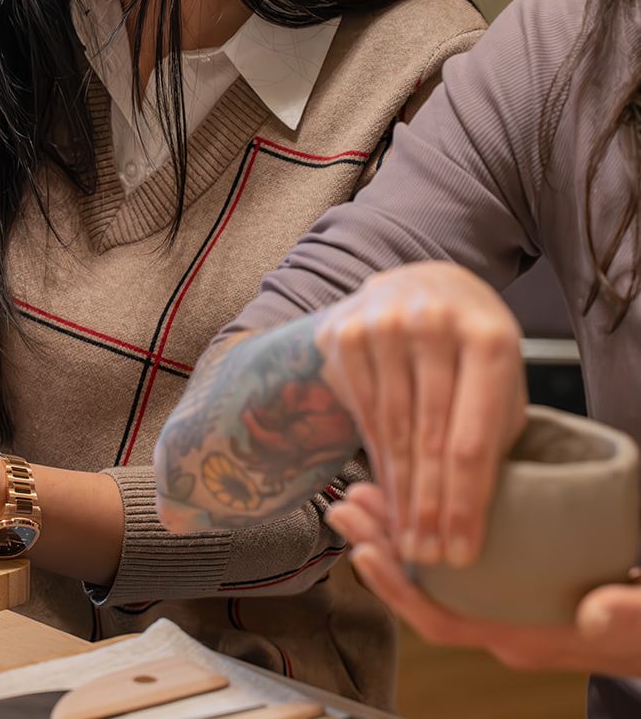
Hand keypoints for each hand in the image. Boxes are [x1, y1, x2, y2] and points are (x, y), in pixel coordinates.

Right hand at [315, 262, 526, 567]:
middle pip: (429, 438)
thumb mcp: (499, 380)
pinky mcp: (346, 331)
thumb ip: (492, 433)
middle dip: (429, 508)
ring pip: (391, 430)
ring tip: (406, 538)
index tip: (460, 553)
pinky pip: (360, 411)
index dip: (465, 502)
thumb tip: (469, 517)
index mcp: (489, 336)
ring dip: (399, 492)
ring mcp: (383, 323)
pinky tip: (383, 492)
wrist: (418, 285)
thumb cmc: (468, 348)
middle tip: (427, 558)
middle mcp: (434, 323)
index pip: (473, 437)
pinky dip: (373, 458)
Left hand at [328, 483, 640, 677]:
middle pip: (422, 592)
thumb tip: (595, 610)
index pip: (443, 621)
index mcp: (522, 635)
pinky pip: (450, 561)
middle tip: (345, 506)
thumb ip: (623, 612)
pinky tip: (409, 497)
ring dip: (393, 534)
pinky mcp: (503, 580)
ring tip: (362, 494)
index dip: (399, 592)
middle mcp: (499, 623)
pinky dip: (424, 529)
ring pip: (430, 573)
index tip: (365, 555)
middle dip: (378, 549)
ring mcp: (498, 603)